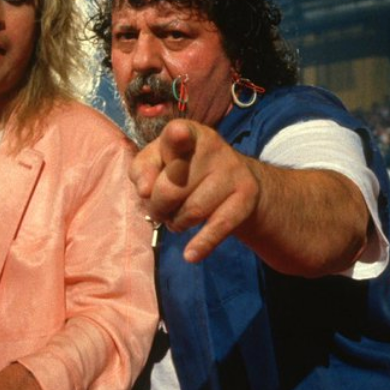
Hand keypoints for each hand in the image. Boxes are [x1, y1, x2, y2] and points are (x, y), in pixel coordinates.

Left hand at [129, 120, 259, 262]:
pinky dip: (202, 244)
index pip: (178, 134)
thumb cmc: (185, 169)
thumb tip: (144, 190)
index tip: (178, 134)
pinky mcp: (246, 196)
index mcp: (187, 134)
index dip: (177, 136)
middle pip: (171, 187)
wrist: (238, 181)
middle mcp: (212, 148)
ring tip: (179, 218)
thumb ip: (142, 170)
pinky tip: (191, 255)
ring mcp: (232, 171)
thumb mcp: (159, 162)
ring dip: (177, 223)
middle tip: (161, 209)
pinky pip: (219, 226)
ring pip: (192, 211)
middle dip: (158, 206)